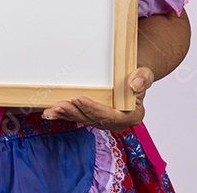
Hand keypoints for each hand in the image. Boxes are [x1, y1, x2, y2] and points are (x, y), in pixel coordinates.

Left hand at [40, 66, 154, 131]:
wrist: (132, 77)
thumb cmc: (137, 76)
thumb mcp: (145, 74)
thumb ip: (143, 78)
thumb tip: (134, 84)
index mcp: (132, 116)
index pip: (110, 116)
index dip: (93, 109)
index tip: (78, 99)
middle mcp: (117, 122)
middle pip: (93, 119)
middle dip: (75, 112)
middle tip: (59, 104)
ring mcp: (104, 121)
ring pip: (83, 119)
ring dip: (66, 115)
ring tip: (52, 109)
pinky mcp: (93, 117)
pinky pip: (78, 117)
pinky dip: (64, 115)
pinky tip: (50, 113)